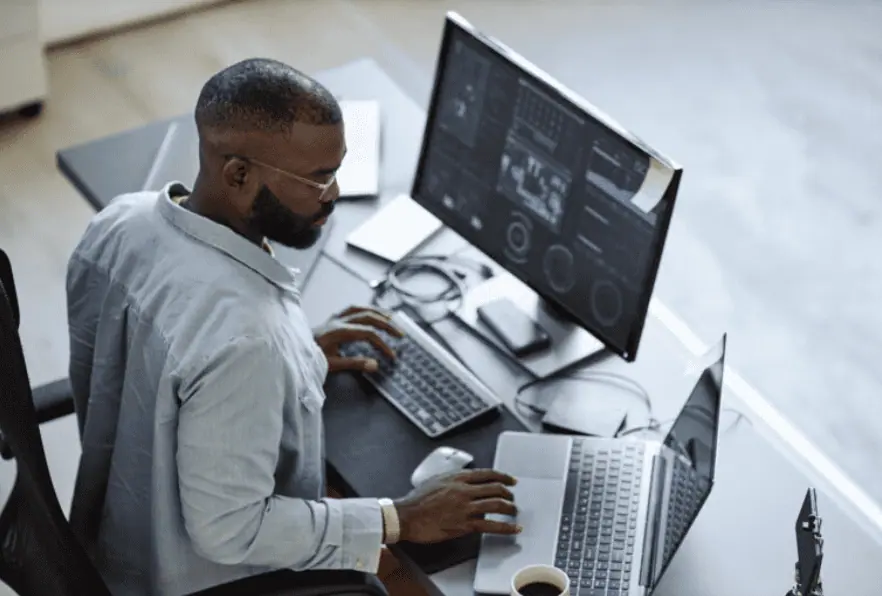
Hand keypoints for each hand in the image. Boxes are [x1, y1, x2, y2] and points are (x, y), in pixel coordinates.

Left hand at [315, 306, 403, 372]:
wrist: (290, 351)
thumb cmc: (309, 359)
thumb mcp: (331, 364)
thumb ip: (353, 364)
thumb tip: (375, 365)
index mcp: (338, 331)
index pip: (368, 333)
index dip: (382, 344)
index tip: (391, 355)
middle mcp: (337, 320)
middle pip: (368, 317)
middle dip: (387, 325)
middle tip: (400, 334)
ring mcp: (334, 318)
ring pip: (361, 309)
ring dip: (378, 313)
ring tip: (391, 318)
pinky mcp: (331, 319)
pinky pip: (352, 309)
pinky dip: (365, 310)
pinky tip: (372, 314)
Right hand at [393, 469, 520, 542]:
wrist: (406, 516)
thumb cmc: (416, 500)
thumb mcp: (436, 480)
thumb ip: (453, 479)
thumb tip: (464, 482)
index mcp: (458, 477)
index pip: (488, 473)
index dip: (503, 476)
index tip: (511, 480)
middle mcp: (464, 490)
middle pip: (496, 488)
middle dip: (508, 493)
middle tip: (512, 498)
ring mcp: (465, 507)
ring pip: (496, 505)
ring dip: (510, 508)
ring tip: (514, 512)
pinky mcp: (464, 524)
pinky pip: (490, 525)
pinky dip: (506, 527)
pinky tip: (513, 528)